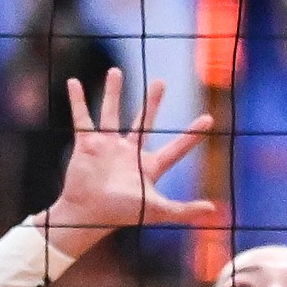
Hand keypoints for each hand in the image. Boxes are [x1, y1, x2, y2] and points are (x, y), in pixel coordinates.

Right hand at [36, 68, 213, 257]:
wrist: (86, 216)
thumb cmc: (121, 214)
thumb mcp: (156, 210)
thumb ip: (183, 209)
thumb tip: (213, 209)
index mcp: (149, 167)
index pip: (177, 148)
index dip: (192, 135)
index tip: (209, 118)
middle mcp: (130, 153)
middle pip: (144, 122)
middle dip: (152, 102)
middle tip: (160, 81)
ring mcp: (108, 146)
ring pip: (111, 113)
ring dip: (112, 92)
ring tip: (115, 71)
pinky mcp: (88, 144)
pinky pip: (82, 118)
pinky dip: (77, 101)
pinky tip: (74, 83)